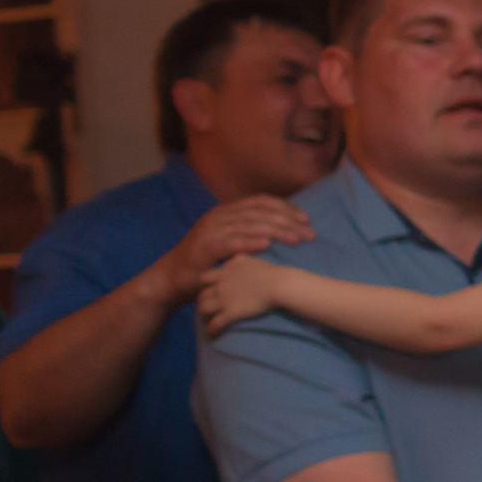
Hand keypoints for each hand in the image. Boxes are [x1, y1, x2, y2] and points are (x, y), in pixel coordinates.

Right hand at [153, 198, 312, 305]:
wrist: (171, 278)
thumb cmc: (207, 263)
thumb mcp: (229, 243)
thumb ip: (249, 234)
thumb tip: (282, 234)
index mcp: (227, 212)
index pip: (260, 202)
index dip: (285, 207)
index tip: (306, 218)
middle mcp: (219, 216)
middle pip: (259, 212)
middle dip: (287, 221)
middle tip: (309, 232)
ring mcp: (210, 230)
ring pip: (248, 224)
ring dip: (275, 231)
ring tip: (296, 238)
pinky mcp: (204, 246)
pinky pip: (230, 241)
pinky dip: (249, 241)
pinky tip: (266, 244)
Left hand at [197, 254, 286, 336]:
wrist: (277, 285)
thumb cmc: (269, 272)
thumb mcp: (250, 260)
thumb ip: (237, 259)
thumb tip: (230, 263)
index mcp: (225, 273)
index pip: (205, 278)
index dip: (205, 285)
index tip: (210, 290)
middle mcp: (221, 286)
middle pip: (202, 295)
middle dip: (202, 302)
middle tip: (206, 308)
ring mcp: (224, 300)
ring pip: (204, 309)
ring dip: (203, 316)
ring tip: (207, 322)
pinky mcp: (231, 313)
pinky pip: (215, 324)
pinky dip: (211, 330)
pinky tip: (212, 335)